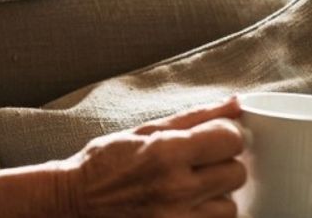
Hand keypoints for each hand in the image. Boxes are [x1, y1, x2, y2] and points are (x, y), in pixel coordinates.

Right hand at [56, 98, 247, 217]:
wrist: (75, 202)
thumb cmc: (104, 164)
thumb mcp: (144, 130)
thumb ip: (194, 117)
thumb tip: (234, 104)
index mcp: (166, 153)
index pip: (230, 139)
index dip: (223, 135)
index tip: (210, 138)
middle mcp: (175, 189)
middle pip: (236, 173)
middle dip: (221, 164)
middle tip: (195, 164)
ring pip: (230, 206)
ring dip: (215, 196)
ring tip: (188, 190)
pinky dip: (204, 216)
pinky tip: (184, 207)